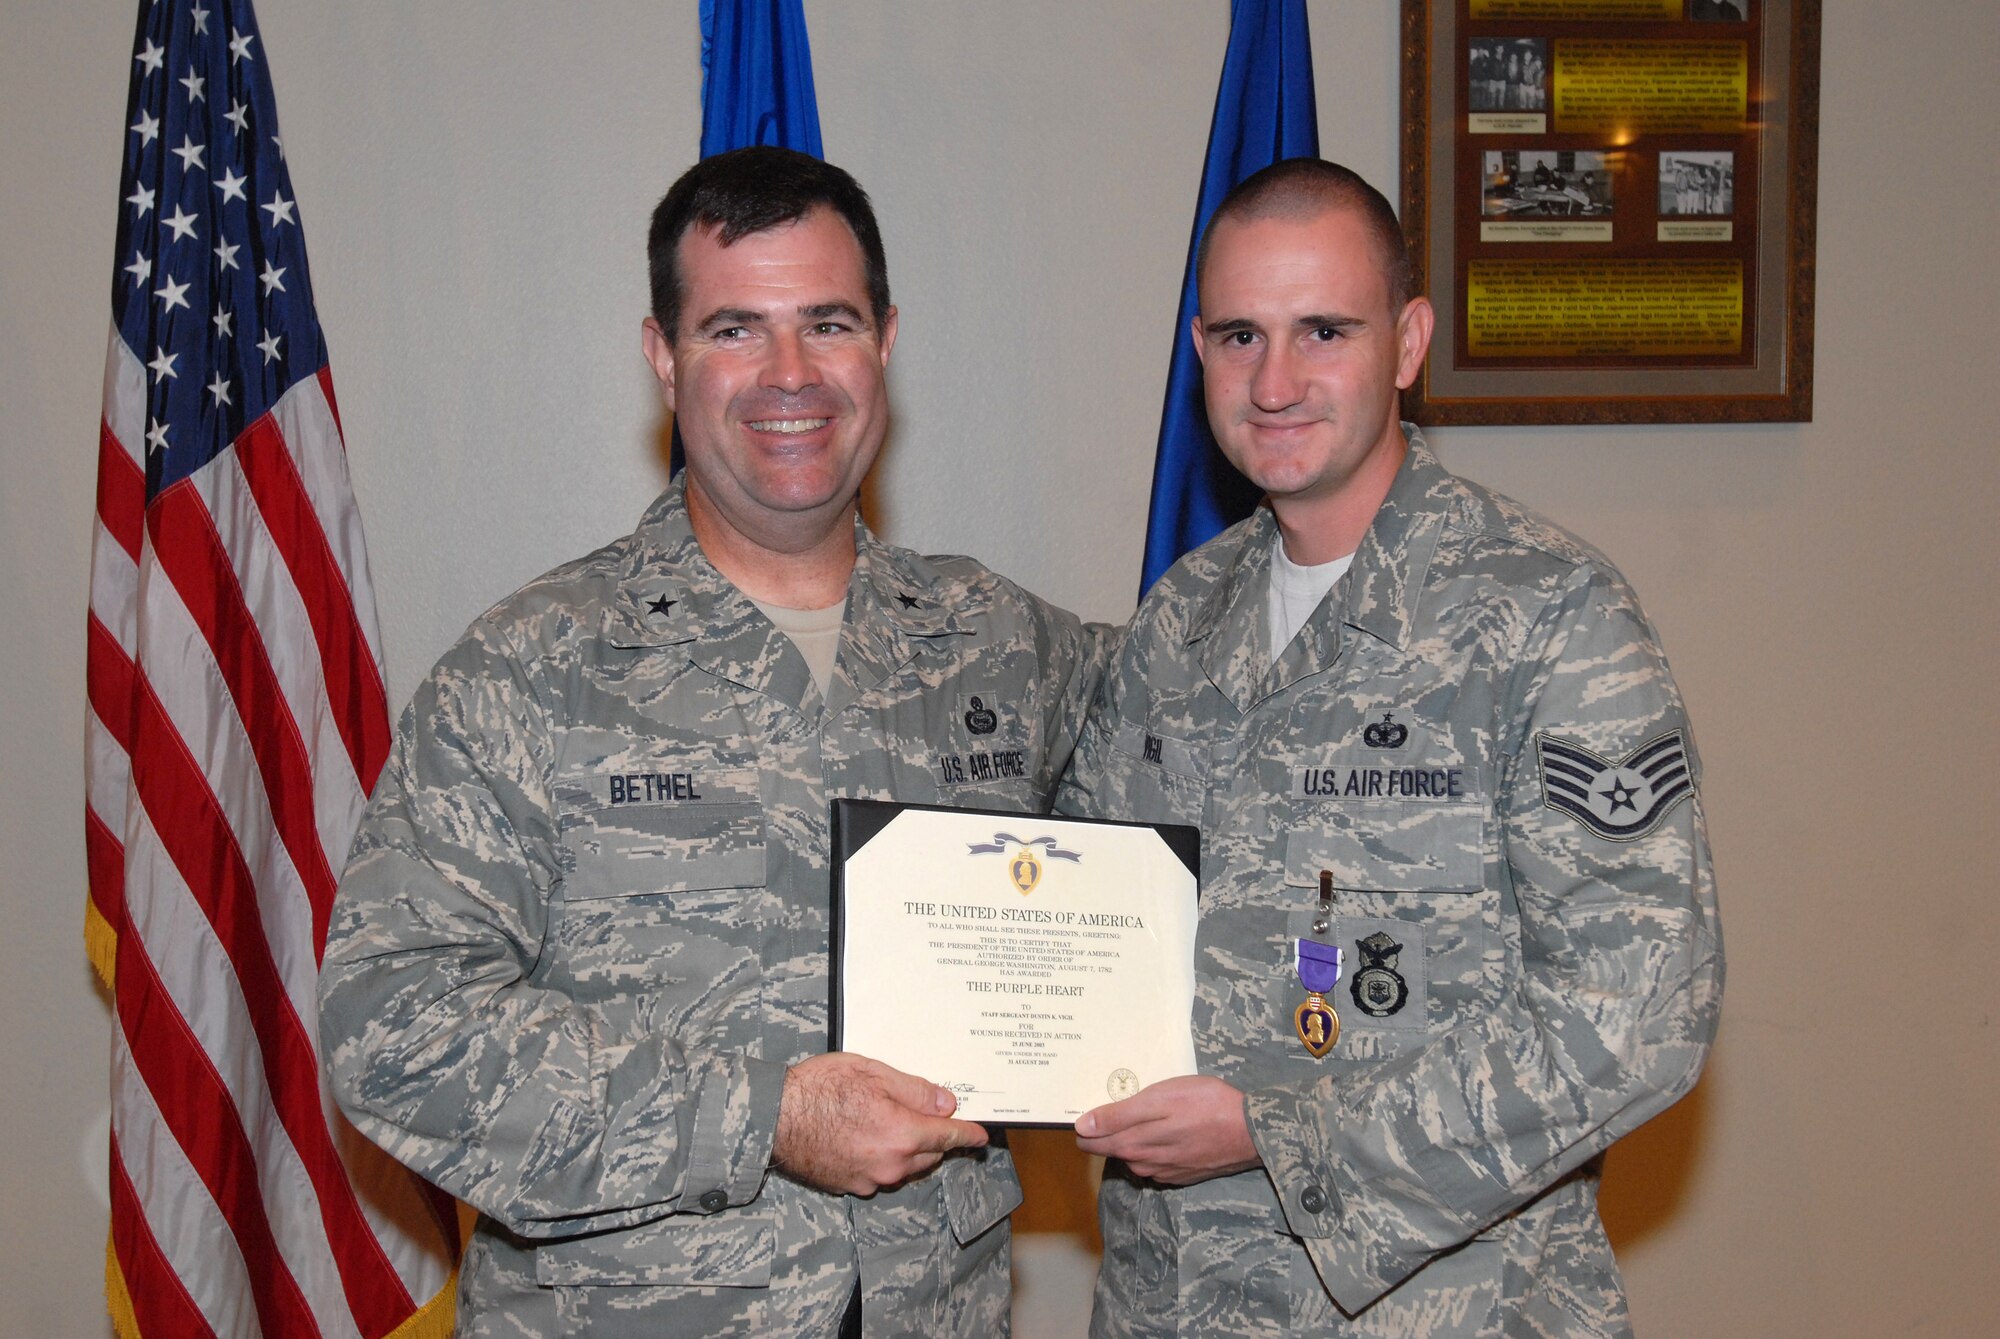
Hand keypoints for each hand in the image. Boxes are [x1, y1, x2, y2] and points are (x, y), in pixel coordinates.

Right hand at [772, 1053, 988, 1195]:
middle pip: (928, 1154)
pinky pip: (879, 1173)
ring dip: (906, 1148)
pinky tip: (861, 1136)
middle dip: (931, 1136)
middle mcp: (891, 1165)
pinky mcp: (850, 1186)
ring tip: (882, 1119)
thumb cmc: (819, 1089)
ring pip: (904, 1166)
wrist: (773, 1118)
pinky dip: (880, 1158)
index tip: (981, 1136)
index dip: (968, 1134)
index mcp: (902, 1135)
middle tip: (920, 1111)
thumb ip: (915, 1091)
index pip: (948, 1137)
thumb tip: (946, 1103)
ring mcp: (870, 1179)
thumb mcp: (873, 1074)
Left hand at [1074, 1075, 1260, 1185]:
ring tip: (1140, 1115)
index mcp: (1133, 1145)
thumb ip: (1119, 1115)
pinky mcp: (1183, 1174)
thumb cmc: (1205, 1105)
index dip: (1084, 1127)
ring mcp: (1164, 1172)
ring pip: (1134, 1156)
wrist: (1252, 1131)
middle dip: (1103, 1132)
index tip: (1080, 1111)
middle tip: (1109, 1107)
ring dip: (1131, 1139)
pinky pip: (1156, 1163)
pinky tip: (1165, 1131)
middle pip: (1112, 1149)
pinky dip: (1153, 1148)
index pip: (1092, 1142)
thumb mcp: (1159, 1099)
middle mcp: (1144, 1164)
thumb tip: (1082, 1127)